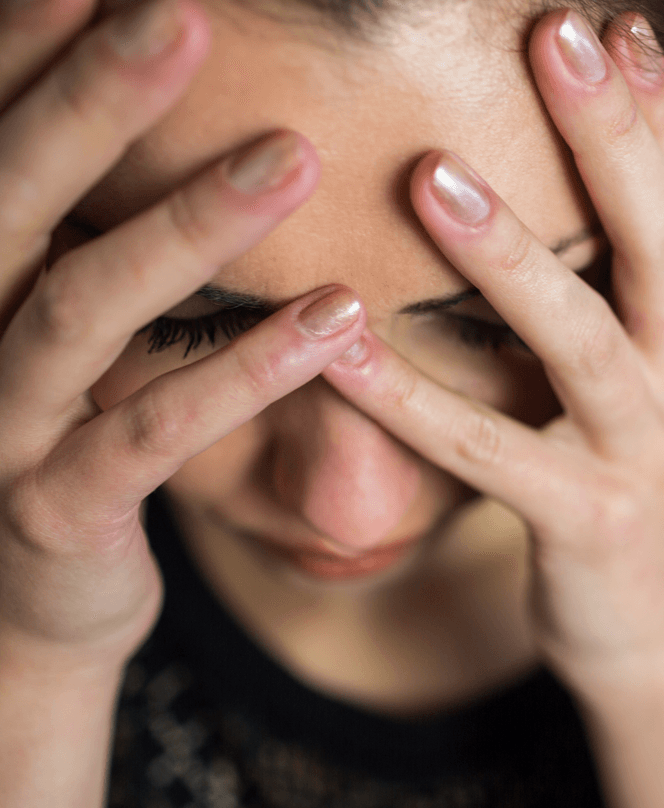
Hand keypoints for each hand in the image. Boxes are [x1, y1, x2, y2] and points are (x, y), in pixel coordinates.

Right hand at [0, 0, 364, 665]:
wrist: (27, 600)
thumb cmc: (64, 437)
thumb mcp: (64, 325)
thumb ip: (90, 230)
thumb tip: (140, 108)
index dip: (32, 52)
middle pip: (18, 196)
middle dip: (97, 98)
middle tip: (188, 13)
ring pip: (87, 308)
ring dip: (192, 228)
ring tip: (297, 158)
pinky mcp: (60, 505)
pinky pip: (154, 432)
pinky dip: (243, 373)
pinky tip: (337, 319)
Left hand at [322, 9, 663, 688]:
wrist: (652, 648)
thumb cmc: (613, 508)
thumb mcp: (617, 405)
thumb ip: (589, 322)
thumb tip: (529, 240)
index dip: (655, 118)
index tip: (616, 25)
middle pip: (660, 246)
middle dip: (612, 138)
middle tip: (558, 32)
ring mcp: (639, 459)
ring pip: (582, 343)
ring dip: (513, 257)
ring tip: (434, 171)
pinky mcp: (589, 528)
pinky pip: (494, 458)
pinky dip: (418, 403)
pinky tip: (345, 344)